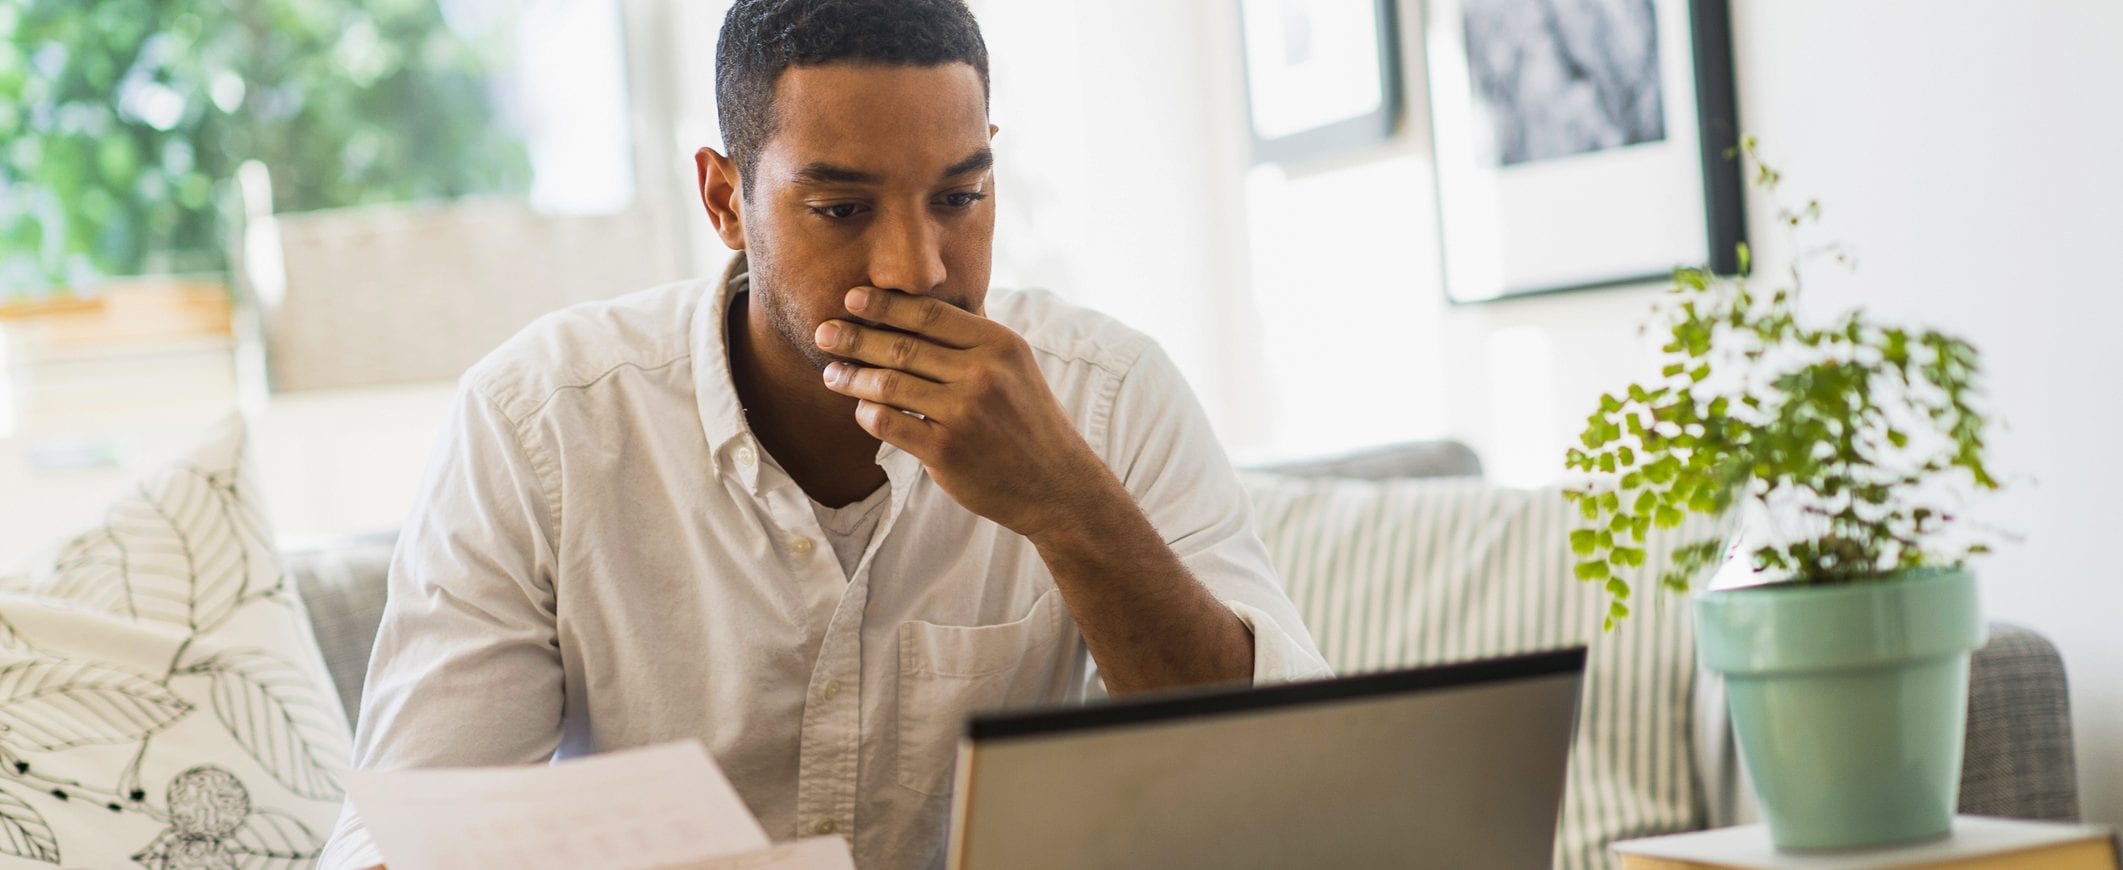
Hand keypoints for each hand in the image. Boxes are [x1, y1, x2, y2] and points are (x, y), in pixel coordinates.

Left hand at [815, 287, 1111, 538]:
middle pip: (902, 346)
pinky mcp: (947, 451)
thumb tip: (911, 312)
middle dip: (855, 338)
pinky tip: (861, 410)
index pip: (930, 314)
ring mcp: (965, 413)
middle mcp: (983, 374)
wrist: (1057, 485)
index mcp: (999, 344)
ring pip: (889, 384)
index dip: (885, 304)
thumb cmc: (1026, 422)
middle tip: (824, 333)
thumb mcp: (1014, 368)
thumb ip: (971, 342)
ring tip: (831, 374)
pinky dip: (867, 413)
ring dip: (852, 378)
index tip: (852, 298)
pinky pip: (889, 423)